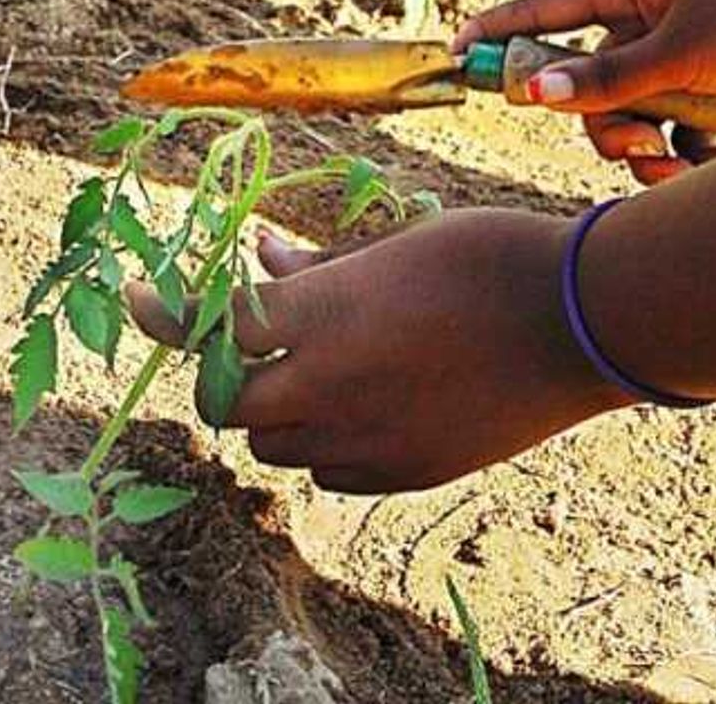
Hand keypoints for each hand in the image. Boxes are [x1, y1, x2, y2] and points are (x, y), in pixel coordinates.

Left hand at [127, 211, 609, 494]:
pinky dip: (318, 444)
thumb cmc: (485, 256)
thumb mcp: (393, 243)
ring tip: (300, 365)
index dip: (168, 313)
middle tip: (237, 337)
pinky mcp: (405, 472)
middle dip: (222, 369)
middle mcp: (330, 386)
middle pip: (231, 400)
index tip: (139, 298)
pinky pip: (329, 473)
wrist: (577, 323)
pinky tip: (346, 406)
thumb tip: (263, 259)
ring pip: (276, 443)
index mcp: (323, 314)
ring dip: (270, 407)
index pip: (214, 324)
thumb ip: (320, 267)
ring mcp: (368, 439)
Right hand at [460, 0, 715, 182]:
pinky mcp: (707, 102)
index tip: (457, 54)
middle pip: (583, 87)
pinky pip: (669, 142)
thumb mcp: (681, 53)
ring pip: (624, 123)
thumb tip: (532, 93)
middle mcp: (646, 26)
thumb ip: (607, 79)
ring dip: (643, 151)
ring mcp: (676, 66)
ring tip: (680, 159)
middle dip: (601, 124)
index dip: (498, 30)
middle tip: (638, 142)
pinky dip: (685, 160)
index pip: (545, 8)